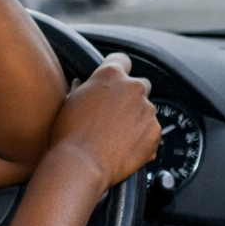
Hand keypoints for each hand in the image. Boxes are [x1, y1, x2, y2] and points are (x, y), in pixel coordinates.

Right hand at [47, 53, 159, 186]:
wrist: (81, 165)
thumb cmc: (69, 134)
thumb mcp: (70, 101)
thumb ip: (83, 87)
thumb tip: (81, 83)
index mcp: (111, 74)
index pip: (122, 60)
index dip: (118, 69)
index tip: (116, 80)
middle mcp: (133, 87)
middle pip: (140, 85)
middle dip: (131, 97)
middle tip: (115, 114)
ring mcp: (147, 109)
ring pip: (146, 110)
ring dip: (136, 119)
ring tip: (116, 137)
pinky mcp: (155, 132)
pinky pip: (151, 131)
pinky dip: (142, 138)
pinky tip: (124, 148)